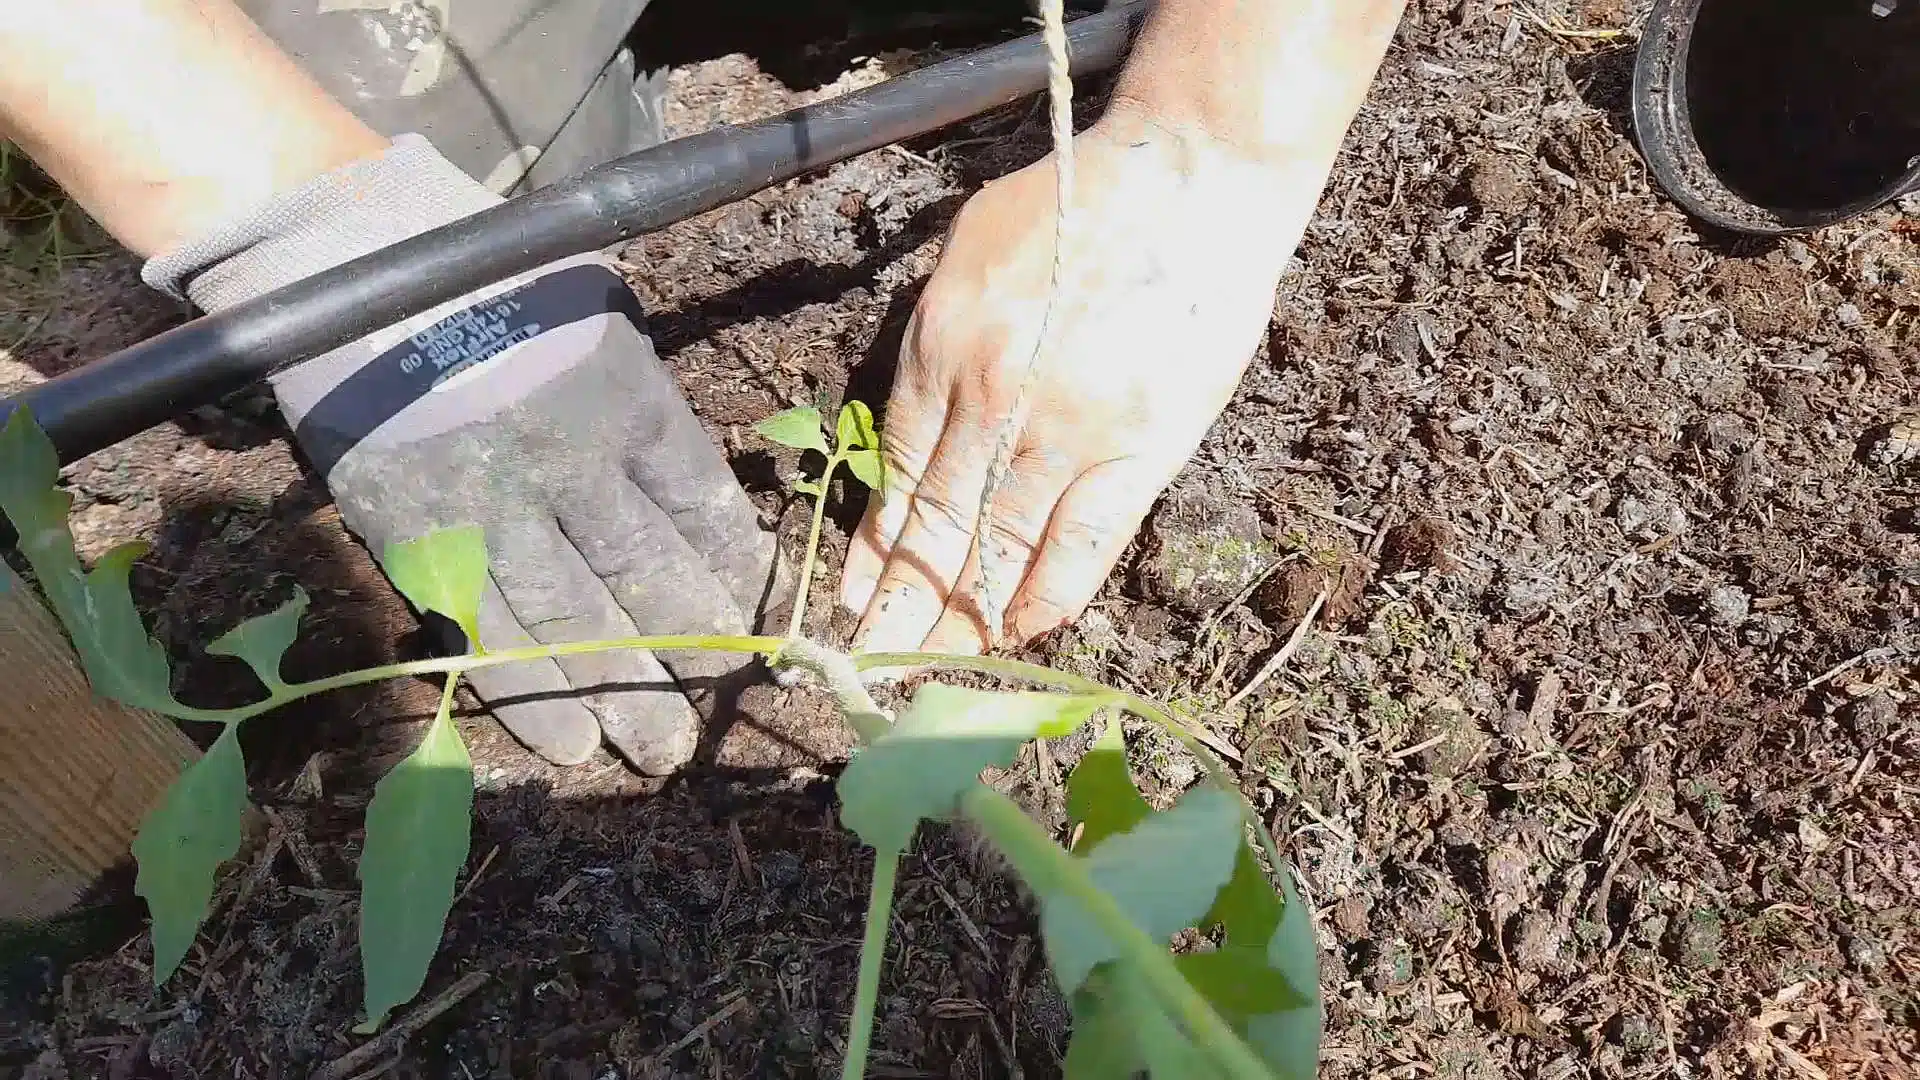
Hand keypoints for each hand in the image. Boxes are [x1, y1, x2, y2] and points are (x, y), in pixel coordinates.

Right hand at [149, 136, 786, 774]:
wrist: (351, 262)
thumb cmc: (494, 280)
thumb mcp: (600, 314)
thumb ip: (643, 405)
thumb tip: (690, 495)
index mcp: (627, 403)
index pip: (702, 513)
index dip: (734, 581)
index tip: (756, 628)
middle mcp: (570, 467)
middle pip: (650, 582)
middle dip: (695, 654)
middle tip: (722, 708)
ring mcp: (492, 510)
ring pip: (576, 626)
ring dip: (626, 698)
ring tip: (660, 755)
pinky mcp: (419, 541)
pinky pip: (488, 636)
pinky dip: (533, 697)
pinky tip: (572, 741)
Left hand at [839, 107, 1314, 655]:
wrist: (1194, 179)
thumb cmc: (1083, 199)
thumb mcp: (972, 247)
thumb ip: (938, 338)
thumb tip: (916, 422)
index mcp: (944, 348)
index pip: (898, 475)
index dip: (873, 549)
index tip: (851, 602)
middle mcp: (994, 400)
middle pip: (938, 527)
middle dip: (901, 605)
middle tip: (872, 664)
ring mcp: (1069, 432)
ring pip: (999, 548)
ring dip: (961, 616)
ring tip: (929, 667)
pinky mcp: (1140, 450)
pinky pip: (1084, 546)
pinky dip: (1048, 596)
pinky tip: (1019, 635)